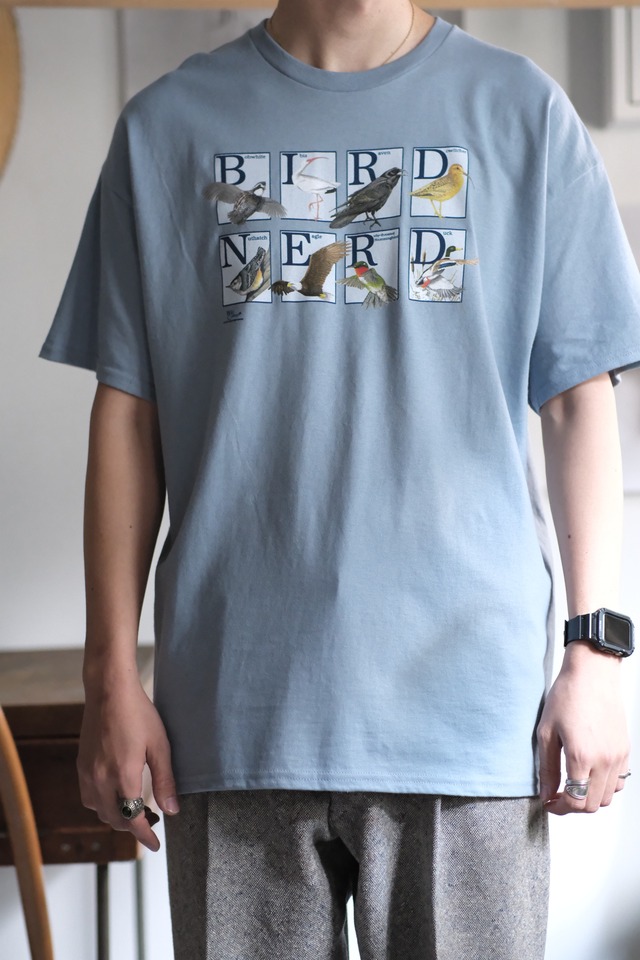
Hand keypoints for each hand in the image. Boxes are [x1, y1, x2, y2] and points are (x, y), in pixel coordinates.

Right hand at [77, 673, 178, 850]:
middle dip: (132, 827)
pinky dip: (103, 804)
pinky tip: (116, 794)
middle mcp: (100, 779)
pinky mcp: (82, 764)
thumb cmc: (138, 713)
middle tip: (151, 822)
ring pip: (99, 810)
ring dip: (116, 816)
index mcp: (122, 775)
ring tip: (135, 809)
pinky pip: (89, 796)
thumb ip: (165, 780)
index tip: (155, 845)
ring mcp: (88, 772)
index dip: (144, 836)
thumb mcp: (160, 746)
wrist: (109, 691)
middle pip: (113, 819)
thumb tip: (171, 810)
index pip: (132, 819)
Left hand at [537, 641, 629, 814]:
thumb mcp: (546, 731)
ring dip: (589, 797)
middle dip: (572, 805)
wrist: (592, 674)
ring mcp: (618, 757)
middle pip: (592, 805)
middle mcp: (604, 761)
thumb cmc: (567, 696)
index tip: (549, 802)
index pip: (574, 802)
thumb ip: (547, 768)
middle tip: (557, 794)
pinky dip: (605, 786)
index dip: (559, 809)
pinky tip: (590, 774)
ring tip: (573, 783)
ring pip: (607, 797)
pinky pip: (619, 782)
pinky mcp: (625, 750)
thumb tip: (546, 793)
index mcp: (581, 757)